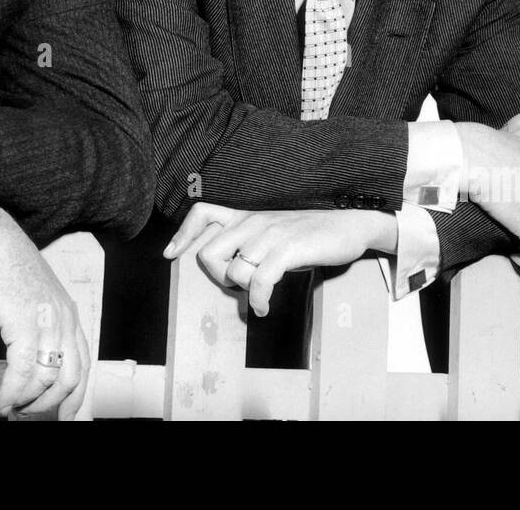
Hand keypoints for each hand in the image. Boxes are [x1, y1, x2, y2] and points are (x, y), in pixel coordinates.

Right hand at [0, 204, 90, 420]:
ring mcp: (47, 321)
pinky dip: (12, 391)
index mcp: (69, 313)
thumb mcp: (34, 297)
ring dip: (28, 401)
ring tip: (12, 409)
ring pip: (46, 379)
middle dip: (50, 405)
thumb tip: (36, 358)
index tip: (64, 413)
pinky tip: (4, 399)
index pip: (83, 364)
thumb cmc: (5, 266)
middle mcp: (64, 318)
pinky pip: (23, 371)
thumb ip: (42, 324)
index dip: (74, 394)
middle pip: (70, 377)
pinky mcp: (24, 323)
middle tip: (30, 416)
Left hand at [163, 202, 395, 316]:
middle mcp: (253, 221)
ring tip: (257, 298)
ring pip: (233, 270)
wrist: (348, 226)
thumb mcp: (273, 232)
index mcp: (247, 216)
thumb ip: (249, 242)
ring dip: (242, 291)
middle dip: (216, 278)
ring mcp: (269, 234)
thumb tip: (229, 270)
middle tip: (236, 288)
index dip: (182, 234)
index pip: (203, 213)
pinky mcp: (287, 249)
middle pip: (209, 252)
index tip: (171, 255)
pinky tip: (264, 307)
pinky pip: (259, 280)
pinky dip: (258, 299)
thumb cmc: (310, 235)